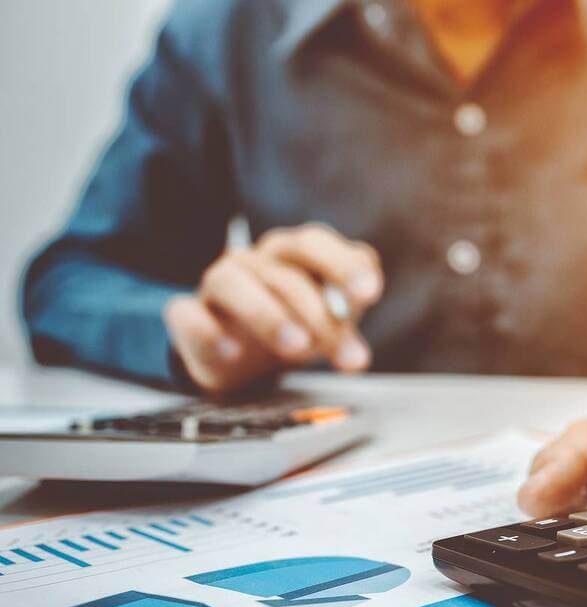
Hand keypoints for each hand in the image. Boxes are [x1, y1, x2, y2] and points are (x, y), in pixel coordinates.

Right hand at [164, 223, 383, 392]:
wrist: (237, 355)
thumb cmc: (293, 325)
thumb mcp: (328, 321)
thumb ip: (347, 320)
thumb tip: (359, 339)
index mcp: (292, 254)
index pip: (315, 243)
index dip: (343, 265)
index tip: (369, 293)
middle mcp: (255, 262)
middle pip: (283, 269)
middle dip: (316, 308)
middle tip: (336, 344)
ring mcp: (218, 285)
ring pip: (234, 283)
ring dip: (268, 315)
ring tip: (297, 349)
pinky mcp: (188, 315)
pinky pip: (188, 315)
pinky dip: (209, 332)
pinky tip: (232, 352)